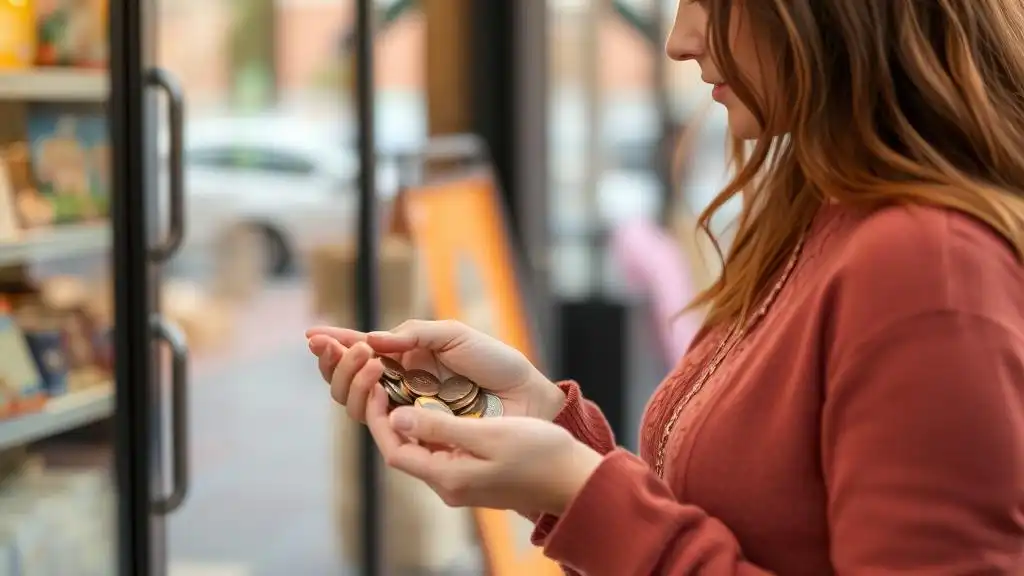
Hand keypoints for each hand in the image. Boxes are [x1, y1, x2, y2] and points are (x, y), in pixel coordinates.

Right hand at [306, 320, 565, 421]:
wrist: (524, 395)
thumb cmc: (495, 362)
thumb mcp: (454, 335)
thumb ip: (413, 334)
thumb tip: (372, 340)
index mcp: (406, 358)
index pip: (359, 352)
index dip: (333, 346)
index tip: (312, 336)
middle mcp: (399, 386)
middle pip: (347, 382)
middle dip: (337, 363)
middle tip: (346, 347)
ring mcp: (406, 411)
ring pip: (354, 404)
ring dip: (351, 379)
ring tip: (369, 360)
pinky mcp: (416, 434)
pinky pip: (379, 425)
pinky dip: (368, 402)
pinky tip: (375, 381)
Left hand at [364, 386, 602, 514]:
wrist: (576, 480)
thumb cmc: (539, 454)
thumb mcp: (489, 434)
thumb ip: (441, 427)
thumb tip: (398, 417)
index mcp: (448, 477)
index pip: (394, 449)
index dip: (379, 417)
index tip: (377, 384)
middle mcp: (449, 484)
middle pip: (403, 450)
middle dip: (388, 415)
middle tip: (384, 379)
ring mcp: (462, 482)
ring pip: (420, 448)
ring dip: (408, 419)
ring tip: (405, 385)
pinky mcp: (474, 475)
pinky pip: (440, 450)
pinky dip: (430, 426)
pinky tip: (435, 404)